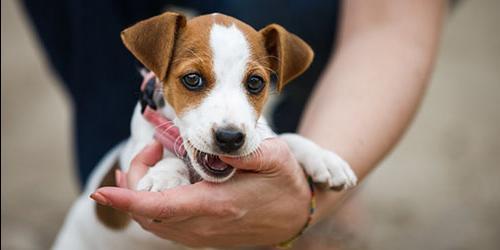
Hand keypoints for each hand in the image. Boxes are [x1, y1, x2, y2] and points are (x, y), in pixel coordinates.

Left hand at [91, 138, 311, 247]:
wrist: (297, 215)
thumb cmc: (285, 183)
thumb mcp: (273, 157)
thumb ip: (241, 149)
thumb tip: (210, 141)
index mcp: (218, 205)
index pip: (161, 207)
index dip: (128, 198)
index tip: (102, 189)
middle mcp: (204, 226)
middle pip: (149, 214)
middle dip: (134, 182)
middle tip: (152, 147)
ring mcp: (203, 234)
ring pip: (153, 223)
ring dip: (139, 195)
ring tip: (148, 160)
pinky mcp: (203, 235)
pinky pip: (165, 226)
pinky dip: (150, 206)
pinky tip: (154, 184)